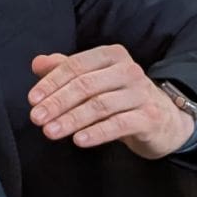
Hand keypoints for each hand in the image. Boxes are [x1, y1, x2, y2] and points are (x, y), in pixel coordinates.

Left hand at [27, 45, 194, 158]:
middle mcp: (128, 70)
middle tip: (36, 118)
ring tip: (50, 132)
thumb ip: (66, 69)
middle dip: (57, 102)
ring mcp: (141, 93)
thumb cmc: (121, 96)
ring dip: (71, 119)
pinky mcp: (149, 117)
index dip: (51, 82)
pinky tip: (78, 140)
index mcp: (111, 55)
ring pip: (100, 105)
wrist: (163, 119)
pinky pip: (119, 124)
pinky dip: (97, 132)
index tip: (32, 99)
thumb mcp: (94, 79)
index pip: (76, 66)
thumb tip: (37, 63)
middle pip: (85, 85)